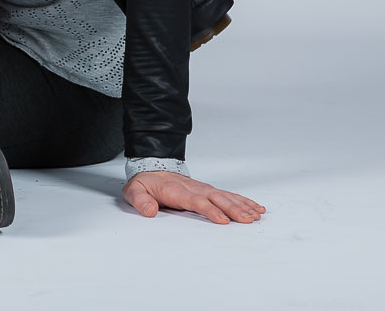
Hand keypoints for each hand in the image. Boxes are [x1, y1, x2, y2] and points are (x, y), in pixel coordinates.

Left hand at [122, 171, 264, 223]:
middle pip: (216, 199)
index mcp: (176, 190)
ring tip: (256, 215)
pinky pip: (228, 195)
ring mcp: (203, 189)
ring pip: (225, 197)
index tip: (222, 220)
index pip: (196, 201)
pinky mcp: (208, 191)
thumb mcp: (134, 191)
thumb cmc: (145, 183)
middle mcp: (193, 188)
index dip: (209, 210)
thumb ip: (140, 201)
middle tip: (248, 220)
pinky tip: (255, 207)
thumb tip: (149, 211)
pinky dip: (243, 200)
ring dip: (241, 206)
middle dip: (233, 209)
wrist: (150, 169)